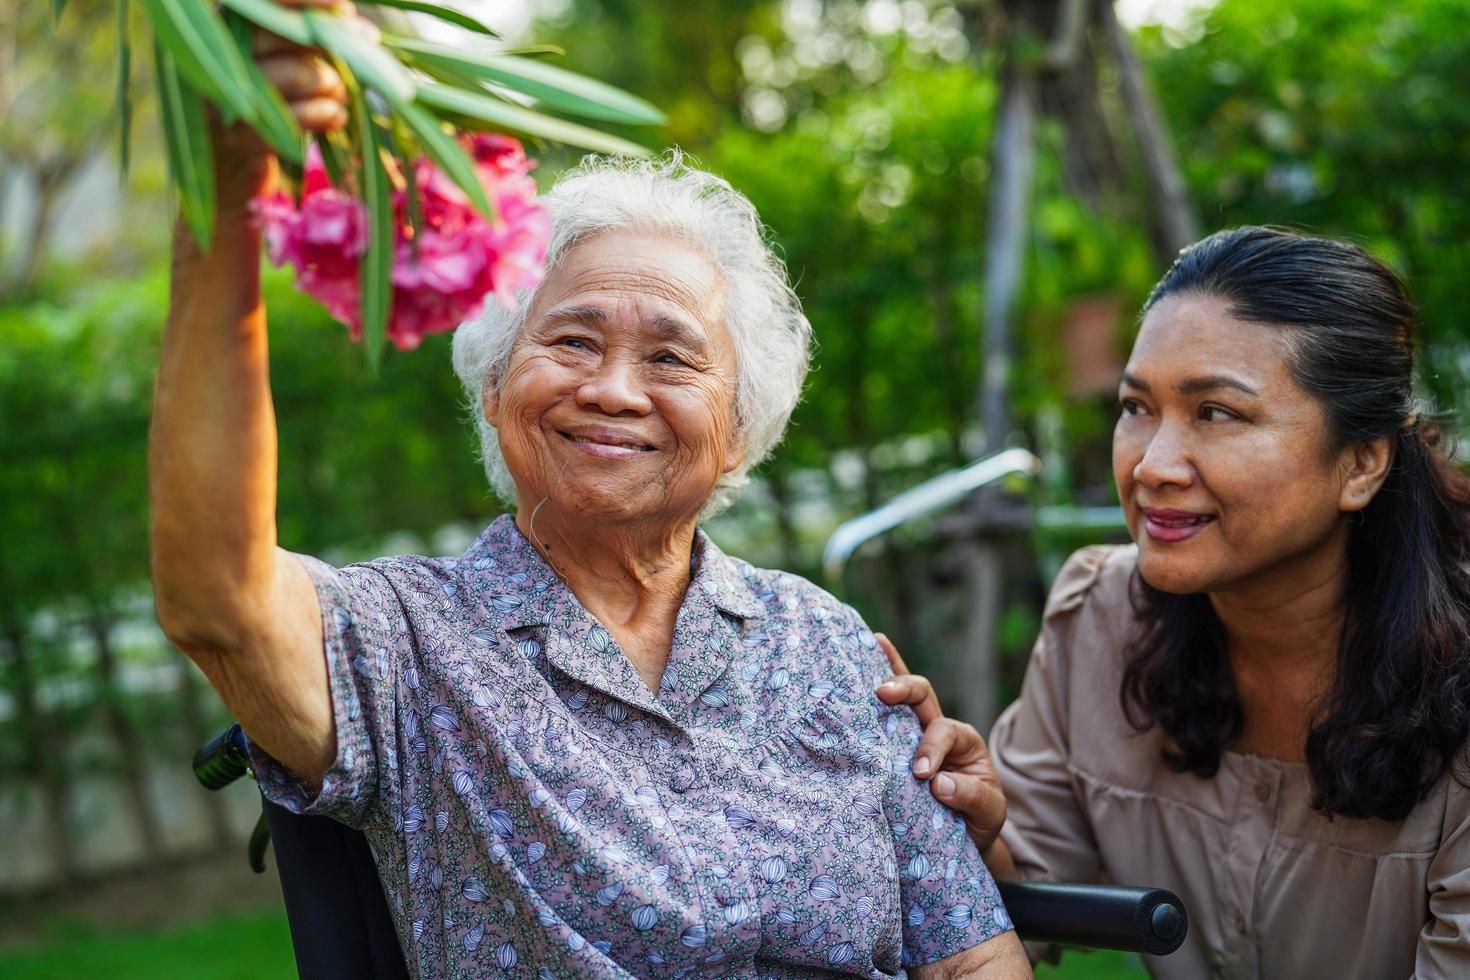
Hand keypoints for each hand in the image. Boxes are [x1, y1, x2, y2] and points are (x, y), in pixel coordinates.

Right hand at [211, 0, 356, 206]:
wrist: (229, 170)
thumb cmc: (263, 106)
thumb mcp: (280, 62)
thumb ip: (307, 38)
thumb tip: (352, 23)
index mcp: (219, 28)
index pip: (260, 2)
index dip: (302, 1)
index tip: (343, 8)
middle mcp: (210, 56)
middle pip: (277, 34)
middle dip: (327, 44)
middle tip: (361, 52)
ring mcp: (219, 97)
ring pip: (294, 75)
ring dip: (331, 85)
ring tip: (339, 95)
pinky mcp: (236, 137)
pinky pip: (295, 118)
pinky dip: (325, 115)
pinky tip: (335, 116)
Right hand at [875, 633, 1008, 854]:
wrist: (967, 834)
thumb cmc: (979, 820)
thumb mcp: (989, 812)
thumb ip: (972, 797)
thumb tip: (938, 784)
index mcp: (964, 741)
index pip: (944, 731)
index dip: (931, 747)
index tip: (922, 774)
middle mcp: (939, 729)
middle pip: (923, 695)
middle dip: (904, 689)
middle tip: (882, 693)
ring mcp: (915, 733)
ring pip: (902, 694)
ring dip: (885, 670)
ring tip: (868, 645)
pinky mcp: (894, 744)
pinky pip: (884, 711)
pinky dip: (876, 680)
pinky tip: (861, 657)